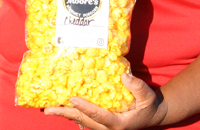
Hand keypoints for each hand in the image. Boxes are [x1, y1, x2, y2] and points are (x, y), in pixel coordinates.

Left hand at [43, 74, 163, 129]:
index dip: (84, 107)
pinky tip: (61, 106)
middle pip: (83, 120)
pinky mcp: (100, 124)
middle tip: (48, 109)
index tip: (71, 99)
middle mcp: (107, 128)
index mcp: (118, 123)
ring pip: (81, 121)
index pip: (98, 115)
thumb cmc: (148, 105)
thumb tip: (124, 75)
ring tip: (48, 108)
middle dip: (65, 114)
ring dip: (65, 114)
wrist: (151, 114)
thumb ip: (137, 87)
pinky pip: (83, 120)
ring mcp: (103, 127)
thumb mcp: (147, 96)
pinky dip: (72, 114)